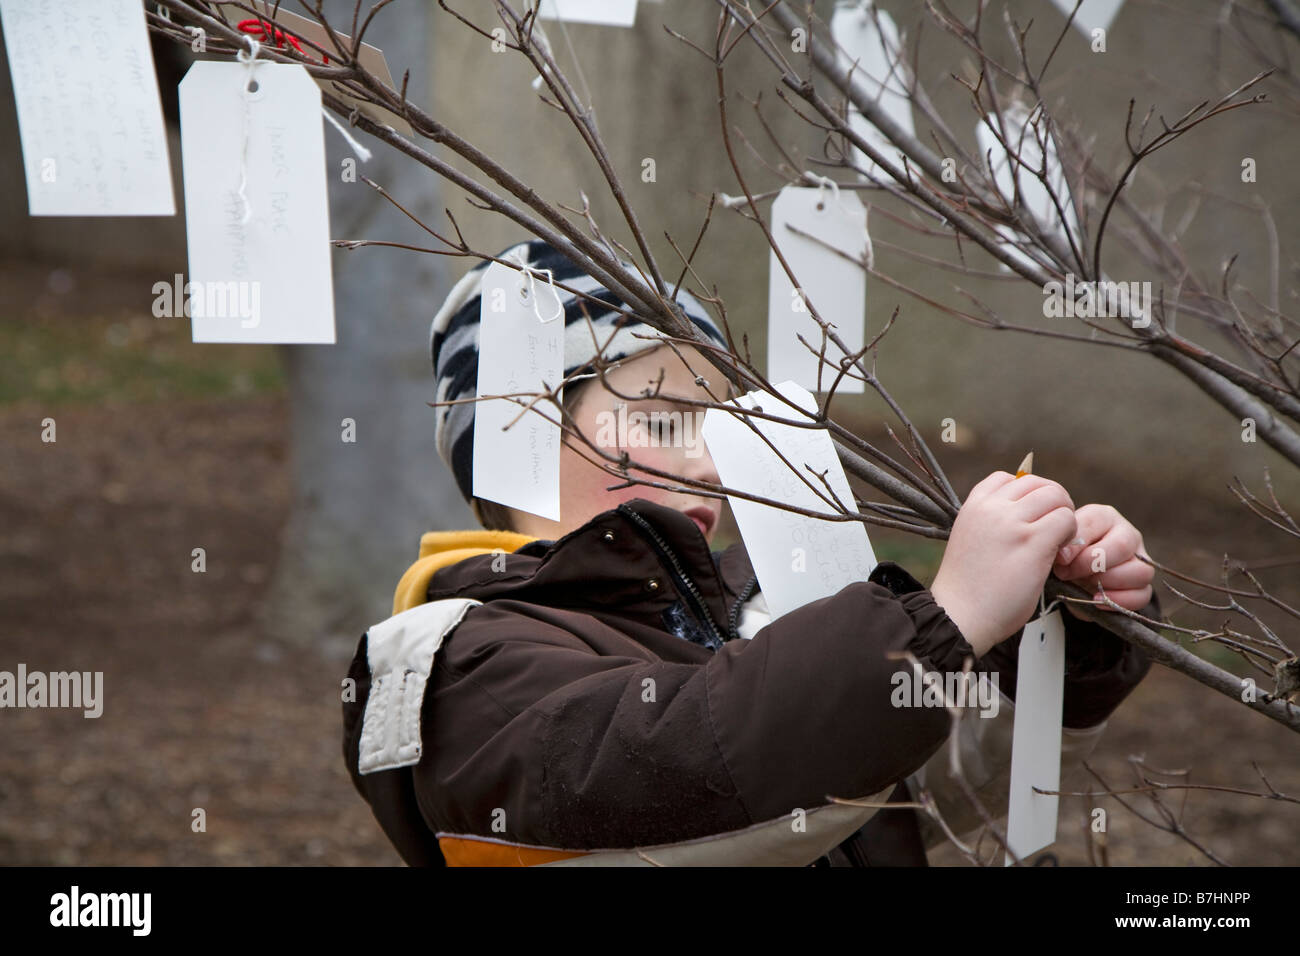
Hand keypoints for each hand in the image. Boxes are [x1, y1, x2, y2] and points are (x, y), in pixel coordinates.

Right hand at [930, 471, 1077, 657]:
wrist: (959, 615)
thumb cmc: (968, 586)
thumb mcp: (972, 538)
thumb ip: (994, 520)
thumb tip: (1029, 512)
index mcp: (974, 505)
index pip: (1010, 478)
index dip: (1028, 495)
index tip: (1031, 518)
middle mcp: (992, 507)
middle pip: (1038, 483)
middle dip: (1052, 504)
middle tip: (1053, 531)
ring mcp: (1012, 523)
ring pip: (1056, 497)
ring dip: (1064, 517)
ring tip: (1058, 543)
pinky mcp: (1032, 543)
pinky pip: (1066, 520)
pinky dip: (1071, 535)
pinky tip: (1060, 555)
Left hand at [1051, 504, 1153, 618]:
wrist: (1072, 578)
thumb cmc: (1064, 556)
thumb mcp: (1059, 545)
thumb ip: (1061, 543)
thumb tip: (1062, 556)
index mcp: (1103, 517)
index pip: (1095, 522)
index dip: (1076, 543)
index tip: (1059, 558)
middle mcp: (1126, 534)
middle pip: (1123, 545)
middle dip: (1091, 563)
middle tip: (1068, 573)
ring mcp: (1140, 560)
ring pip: (1140, 571)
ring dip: (1107, 581)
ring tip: (1086, 584)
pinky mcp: (1143, 585)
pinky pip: (1142, 595)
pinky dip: (1118, 600)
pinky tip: (1096, 599)